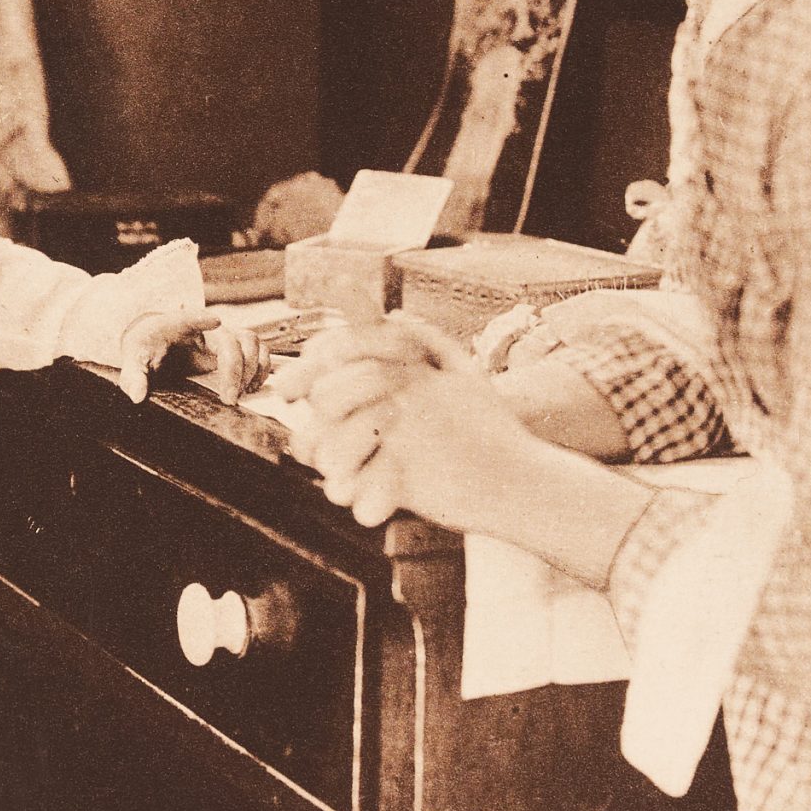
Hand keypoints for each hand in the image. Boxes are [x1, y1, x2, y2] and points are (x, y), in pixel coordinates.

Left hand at [114, 311, 259, 405]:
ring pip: (251, 341)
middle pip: (232, 338)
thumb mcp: (134, 358)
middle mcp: (207, 329)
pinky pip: (259, 351)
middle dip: (236, 369)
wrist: (156, 340)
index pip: (191, 317)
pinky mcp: (233, 349)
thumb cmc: (147, 346)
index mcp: (179, 325)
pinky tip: (251, 387)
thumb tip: (137, 395)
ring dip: (253, 367)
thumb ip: (133, 375)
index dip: (204, 317)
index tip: (216, 320)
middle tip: (229, 398)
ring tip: (242, 392)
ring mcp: (222, 338)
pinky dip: (262, 367)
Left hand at [270, 312, 520, 529]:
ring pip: (335, 446)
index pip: (343, 347)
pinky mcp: (411, 477)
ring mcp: (409, 434)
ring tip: (333, 476)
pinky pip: (360, 488)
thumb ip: (429, 337)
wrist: (525, 484)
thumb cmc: (492, 431)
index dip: (306, 366)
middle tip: (306, 446)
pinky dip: (354, 498)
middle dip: (313, 422)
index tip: (285, 390)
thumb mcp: (467, 374)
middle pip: (329, 396)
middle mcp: (410, 392)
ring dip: (326, 463)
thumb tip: (389, 310)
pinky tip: (356, 501)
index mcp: (417, 365)